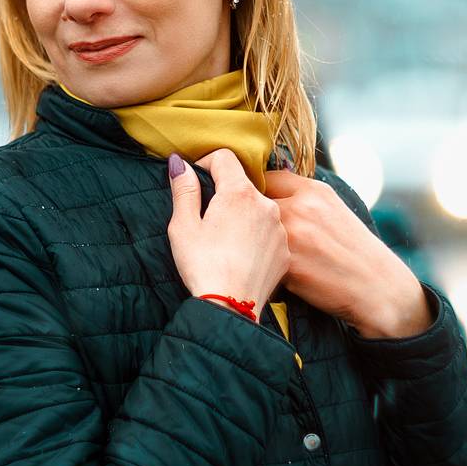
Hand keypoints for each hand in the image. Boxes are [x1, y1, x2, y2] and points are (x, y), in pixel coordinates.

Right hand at [167, 148, 289, 318]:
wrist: (231, 308)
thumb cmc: (203, 266)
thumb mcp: (183, 226)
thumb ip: (184, 189)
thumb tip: (180, 163)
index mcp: (238, 193)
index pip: (224, 157)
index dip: (206, 164)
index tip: (197, 182)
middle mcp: (266, 205)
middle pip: (243, 184)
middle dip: (224, 193)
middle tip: (208, 219)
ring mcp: (280, 228)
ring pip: (258, 208)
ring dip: (243, 215)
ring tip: (225, 241)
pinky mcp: (286, 250)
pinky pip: (270, 232)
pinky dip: (256, 236)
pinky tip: (241, 255)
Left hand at [261, 170, 428, 338]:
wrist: (379, 288)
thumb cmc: (355, 251)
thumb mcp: (334, 210)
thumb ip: (303, 199)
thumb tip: (266, 191)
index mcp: (314, 191)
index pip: (266, 178)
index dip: (256, 193)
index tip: (255, 207)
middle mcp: (301, 207)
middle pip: (254, 204)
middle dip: (252, 219)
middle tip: (254, 235)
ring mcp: (293, 235)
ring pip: (254, 234)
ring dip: (255, 245)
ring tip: (265, 257)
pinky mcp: (288, 265)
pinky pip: (261, 261)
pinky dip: (266, 268)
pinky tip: (276, 275)